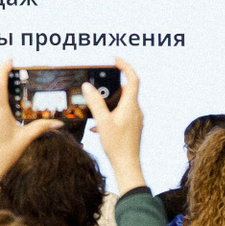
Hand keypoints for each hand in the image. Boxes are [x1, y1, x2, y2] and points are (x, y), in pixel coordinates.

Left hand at [0, 61, 64, 200]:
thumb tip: (58, 123)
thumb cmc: (5, 154)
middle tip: (21, 103)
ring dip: (3, 111)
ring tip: (11, 126)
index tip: (10, 60)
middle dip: (10, 99)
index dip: (4, 69)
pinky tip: (1, 133)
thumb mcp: (25, 139)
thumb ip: (41, 127)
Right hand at [81, 59, 145, 192]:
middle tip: (100, 83)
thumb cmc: (117, 145)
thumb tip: (88, 86)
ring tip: (96, 108)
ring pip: (124, 103)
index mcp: (131, 106)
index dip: (125, 66)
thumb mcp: (103, 122)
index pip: (133, 79)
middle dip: (113, 85)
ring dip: (110, 102)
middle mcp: (136, 111)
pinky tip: (99, 127)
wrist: (127, 166)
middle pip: (128, 90)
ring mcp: (135, 120)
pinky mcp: (132, 128)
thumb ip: (95, 102)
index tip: (115, 59)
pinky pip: (122, 115)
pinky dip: (111, 114)